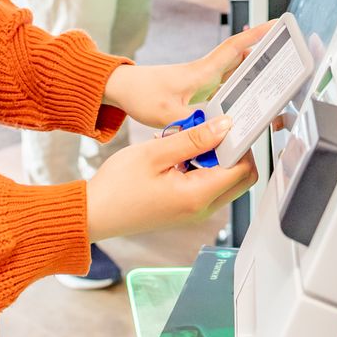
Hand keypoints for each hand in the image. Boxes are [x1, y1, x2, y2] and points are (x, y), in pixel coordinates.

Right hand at [85, 116, 256, 239]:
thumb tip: (224, 126)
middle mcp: (202, 209)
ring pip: (225, 180)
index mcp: (197, 196)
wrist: (94, 213)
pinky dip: (202, 166)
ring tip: (187, 140)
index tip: (230, 123)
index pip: (242, 168)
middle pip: (240, 177)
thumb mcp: (155, 153)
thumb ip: (193, 139)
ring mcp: (195, 211)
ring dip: (215, 157)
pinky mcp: (186, 208)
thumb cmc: (117, 187)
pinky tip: (178, 153)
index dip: (241, 143)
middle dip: (232, 150)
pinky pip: (208, 185)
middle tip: (209, 129)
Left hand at [103, 22, 273, 128]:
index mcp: (202, 71)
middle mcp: (206, 73)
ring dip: (253, 75)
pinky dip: (238, 93)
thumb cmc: (142, 94)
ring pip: (235, 75)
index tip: (276, 26)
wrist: (123, 90)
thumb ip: (194, 123)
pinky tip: (246, 104)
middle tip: (287, 56)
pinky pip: (225, 90)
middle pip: (242, 60)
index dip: (257, 36)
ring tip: (275, 82)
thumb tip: (220, 129)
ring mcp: (202, 82)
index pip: (235, 48)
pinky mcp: (197, 92)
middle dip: (265, 55)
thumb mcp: (167, 113)